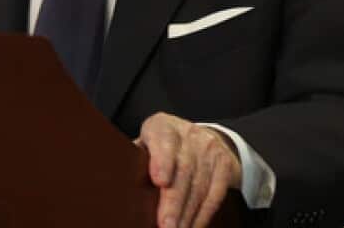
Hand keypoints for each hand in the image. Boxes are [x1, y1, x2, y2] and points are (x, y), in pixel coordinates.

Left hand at [136, 112, 242, 227]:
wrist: (201, 138)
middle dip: (174, 202)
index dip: (162, 159)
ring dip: (188, 214)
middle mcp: (188, 134)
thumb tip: (119, 186)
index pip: (163, 139)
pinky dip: (204, 214)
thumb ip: (135, 162)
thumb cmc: (162, 149)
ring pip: (200, 185)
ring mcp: (209, 147)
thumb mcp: (145, 147)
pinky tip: (193, 227)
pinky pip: (215, 193)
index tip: (160, 180)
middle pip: (183, 169)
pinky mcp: (224, 163)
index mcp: (161, 126)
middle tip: (166, 225)